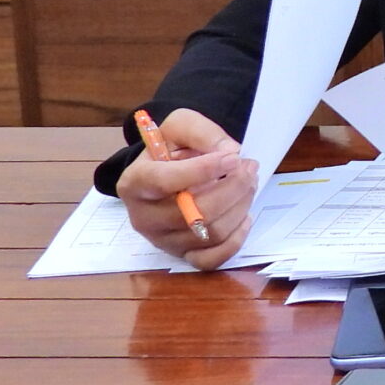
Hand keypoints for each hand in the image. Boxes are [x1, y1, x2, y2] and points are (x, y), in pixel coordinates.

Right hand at [116, 109, 256, 269]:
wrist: (168, 170)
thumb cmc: (171, 149)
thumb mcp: (180, 126)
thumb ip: (202, 132)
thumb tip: (229, 152)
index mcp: (135, 183)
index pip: (165, 181)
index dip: (203, 169)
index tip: (233, 157)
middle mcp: (143, 217)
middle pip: (196, 211)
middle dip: (234, 186)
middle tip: (248, 167)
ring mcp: (162, 240)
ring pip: (211, 232)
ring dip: (241, 205)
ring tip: (248, 182)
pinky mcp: (182, 255)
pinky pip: (212, 259)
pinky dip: (236, 239)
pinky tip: (244, 216)